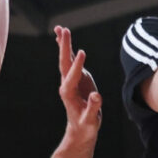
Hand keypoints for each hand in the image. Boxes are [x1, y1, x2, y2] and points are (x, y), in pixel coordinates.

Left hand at [52, 26, 101, 145]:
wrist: (81, 129)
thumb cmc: (86, 125)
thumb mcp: (91, 120)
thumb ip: (93, 108)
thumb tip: (96, 96)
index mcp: (69, 94)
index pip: (72, 77)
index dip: (77, 66)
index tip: (82, 53)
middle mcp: (67, 84)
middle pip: (64, 63)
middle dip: (65, 47)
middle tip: (64, 31)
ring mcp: (71, 80)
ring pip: (65, 59)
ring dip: (63, 44)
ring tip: (60, 29)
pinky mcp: (76, 78)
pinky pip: (70, 61)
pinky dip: (67, 49)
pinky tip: (62, 38)